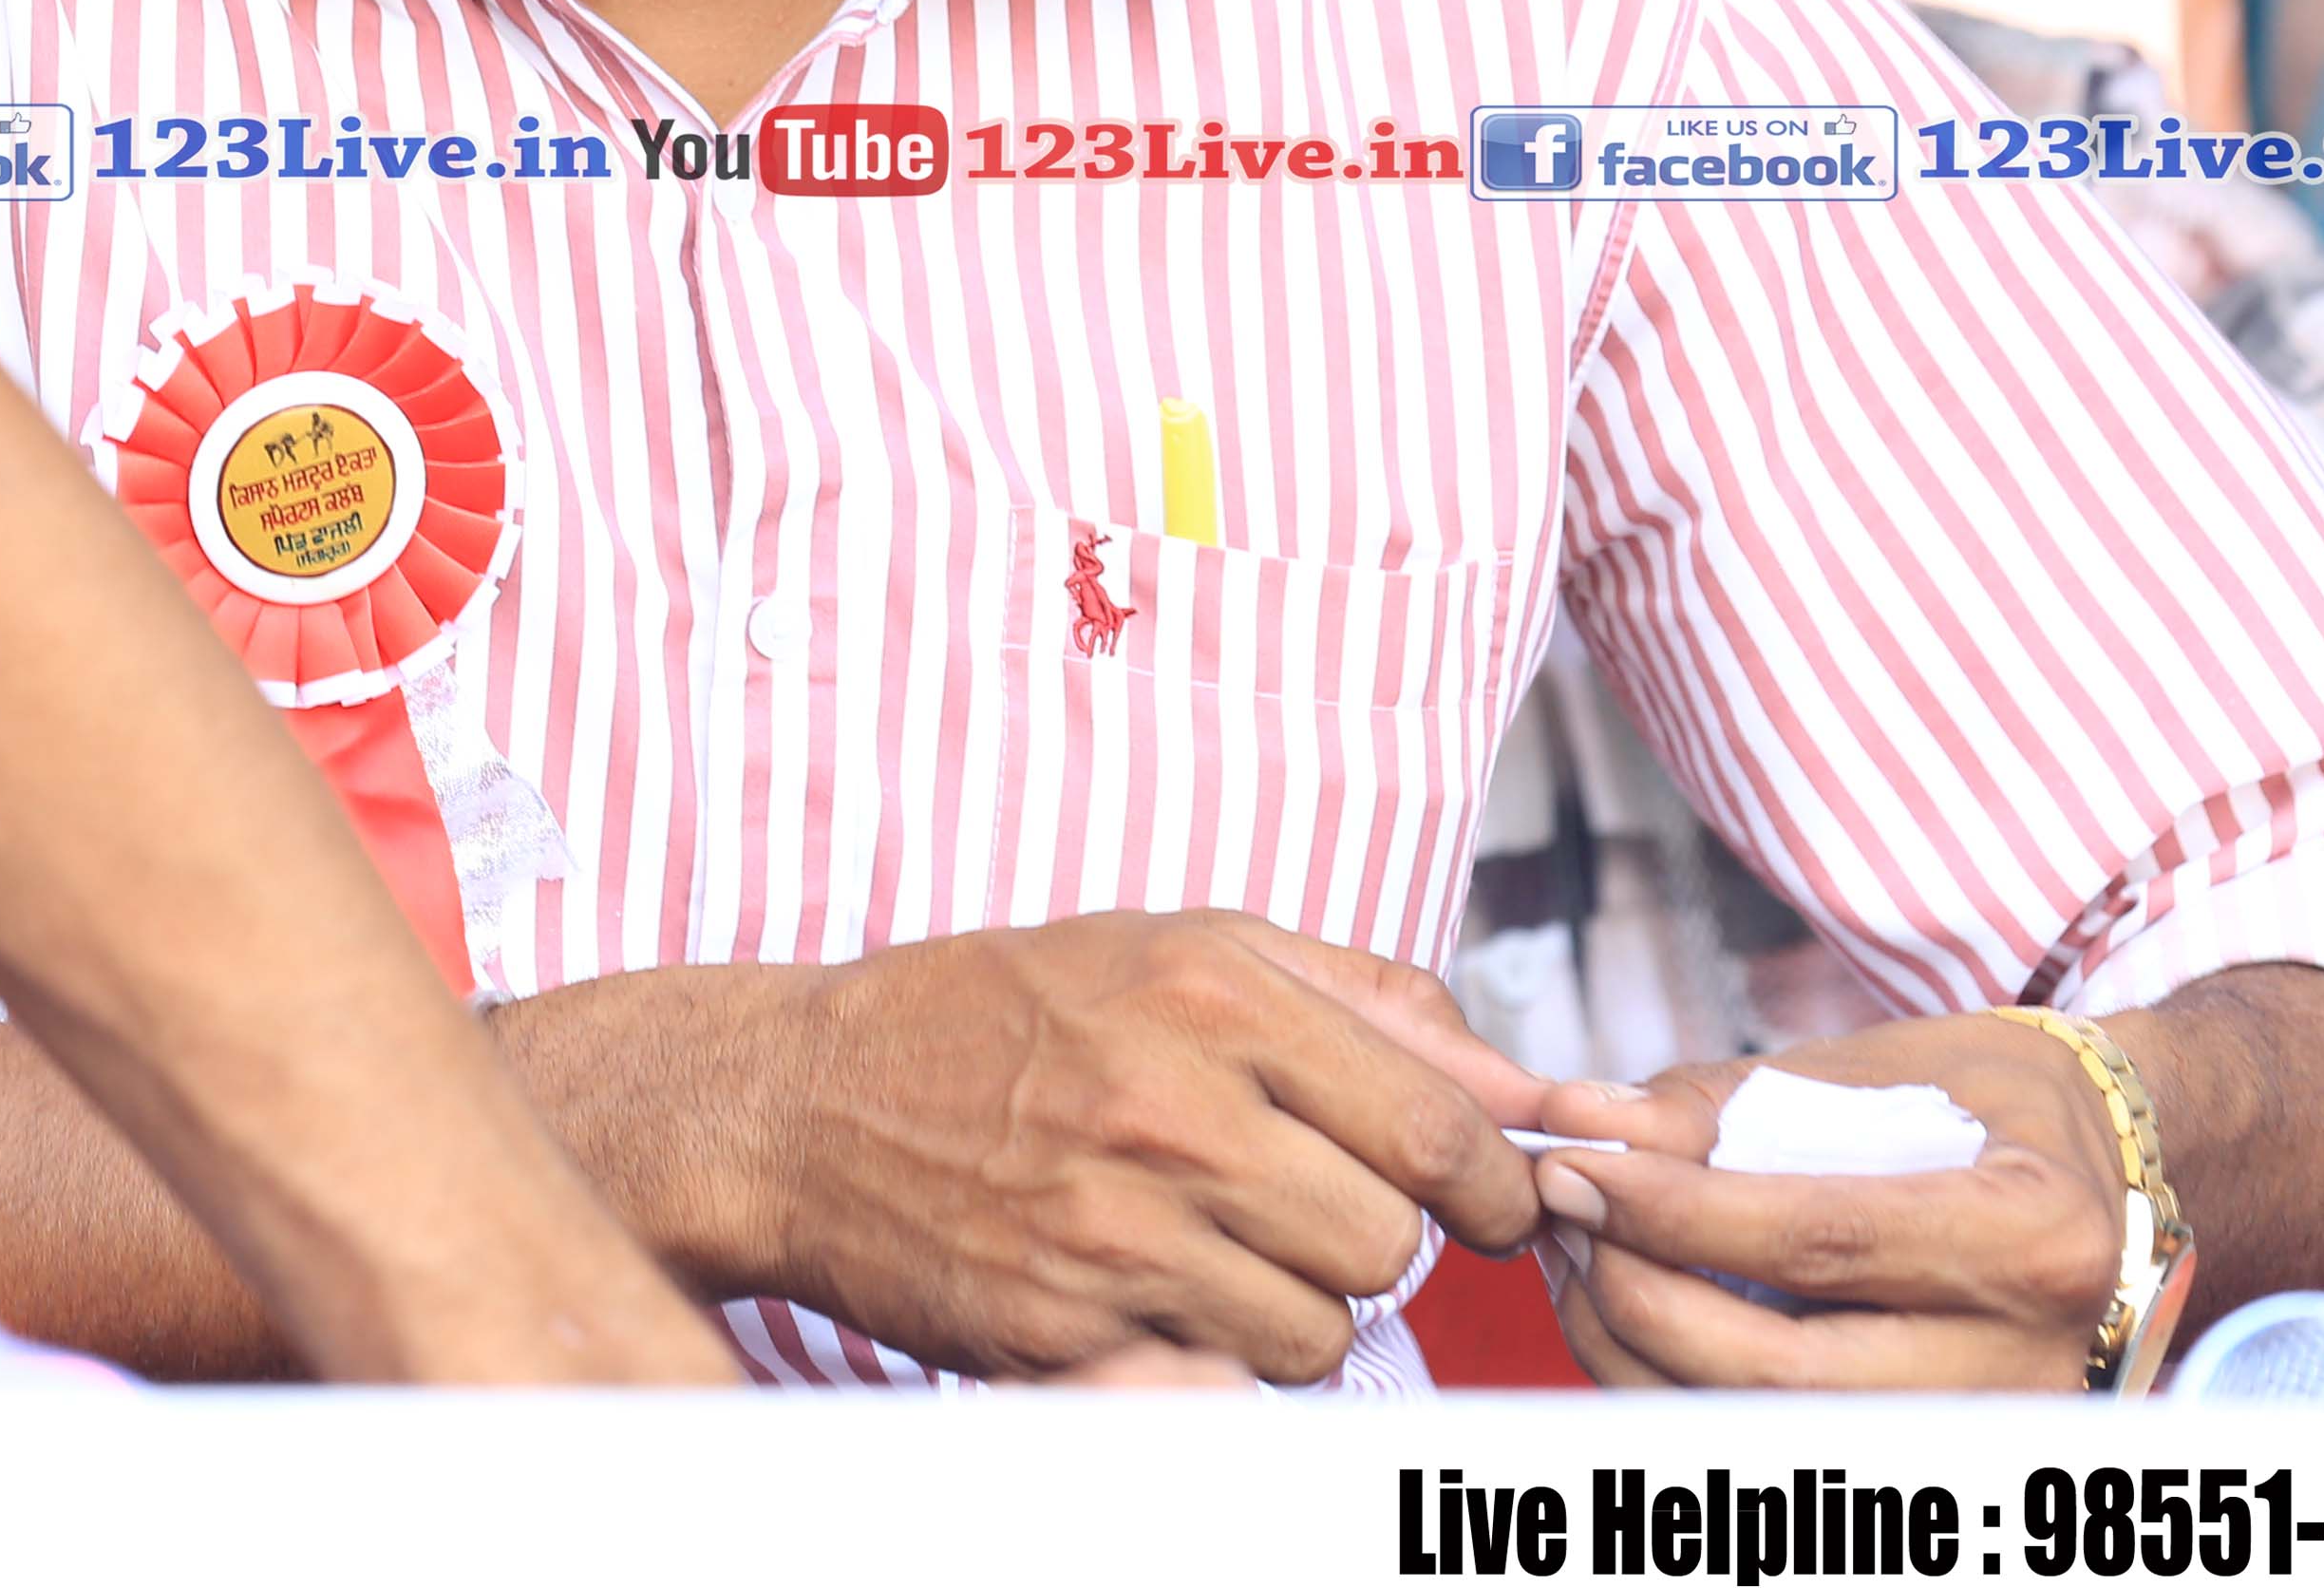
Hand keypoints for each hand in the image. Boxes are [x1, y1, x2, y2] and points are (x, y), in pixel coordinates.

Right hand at [735, 912, 1551, 1384]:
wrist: (804, 1104)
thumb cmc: (1003, 1013)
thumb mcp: (1181, 945)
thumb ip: (1364, 1001)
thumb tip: (1519, 1087)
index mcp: (1214, 994)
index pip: (1437, 1126)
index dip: (1491, 1181)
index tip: (1486, 1197)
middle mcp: (1171, 1111)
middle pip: (1389, 1243)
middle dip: (1373, 1239)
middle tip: (1310, 1207)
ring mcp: (1115, 1232)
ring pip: (1320, 1330)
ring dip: (1297, 1302)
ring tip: (1219, 1242)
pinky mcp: (1068, 1332)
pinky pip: (1225, 1378)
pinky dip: (1216, 1348)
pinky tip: (1159, 1287)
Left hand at [1524, 1010, 2139, 1390]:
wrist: (2117, 1177)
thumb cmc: (1995, 1105)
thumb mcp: (1881, 1066)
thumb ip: (1728, 1101)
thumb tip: (1586, 1118)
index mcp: (2030, 1238)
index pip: (1818, 1244)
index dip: (1674, 1212)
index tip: (1572, 1167)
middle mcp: (2027, 1362)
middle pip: (1784, 1373)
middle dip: (1639, 1294)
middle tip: (1560, 1213)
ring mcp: (1994, 1436)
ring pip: (1771, 1434)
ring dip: (1639, 1354)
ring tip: (1577, 1260)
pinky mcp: (1950, 1469)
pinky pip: (1784, 1449)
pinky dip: (1683, 1390)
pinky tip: (1633, 1315)